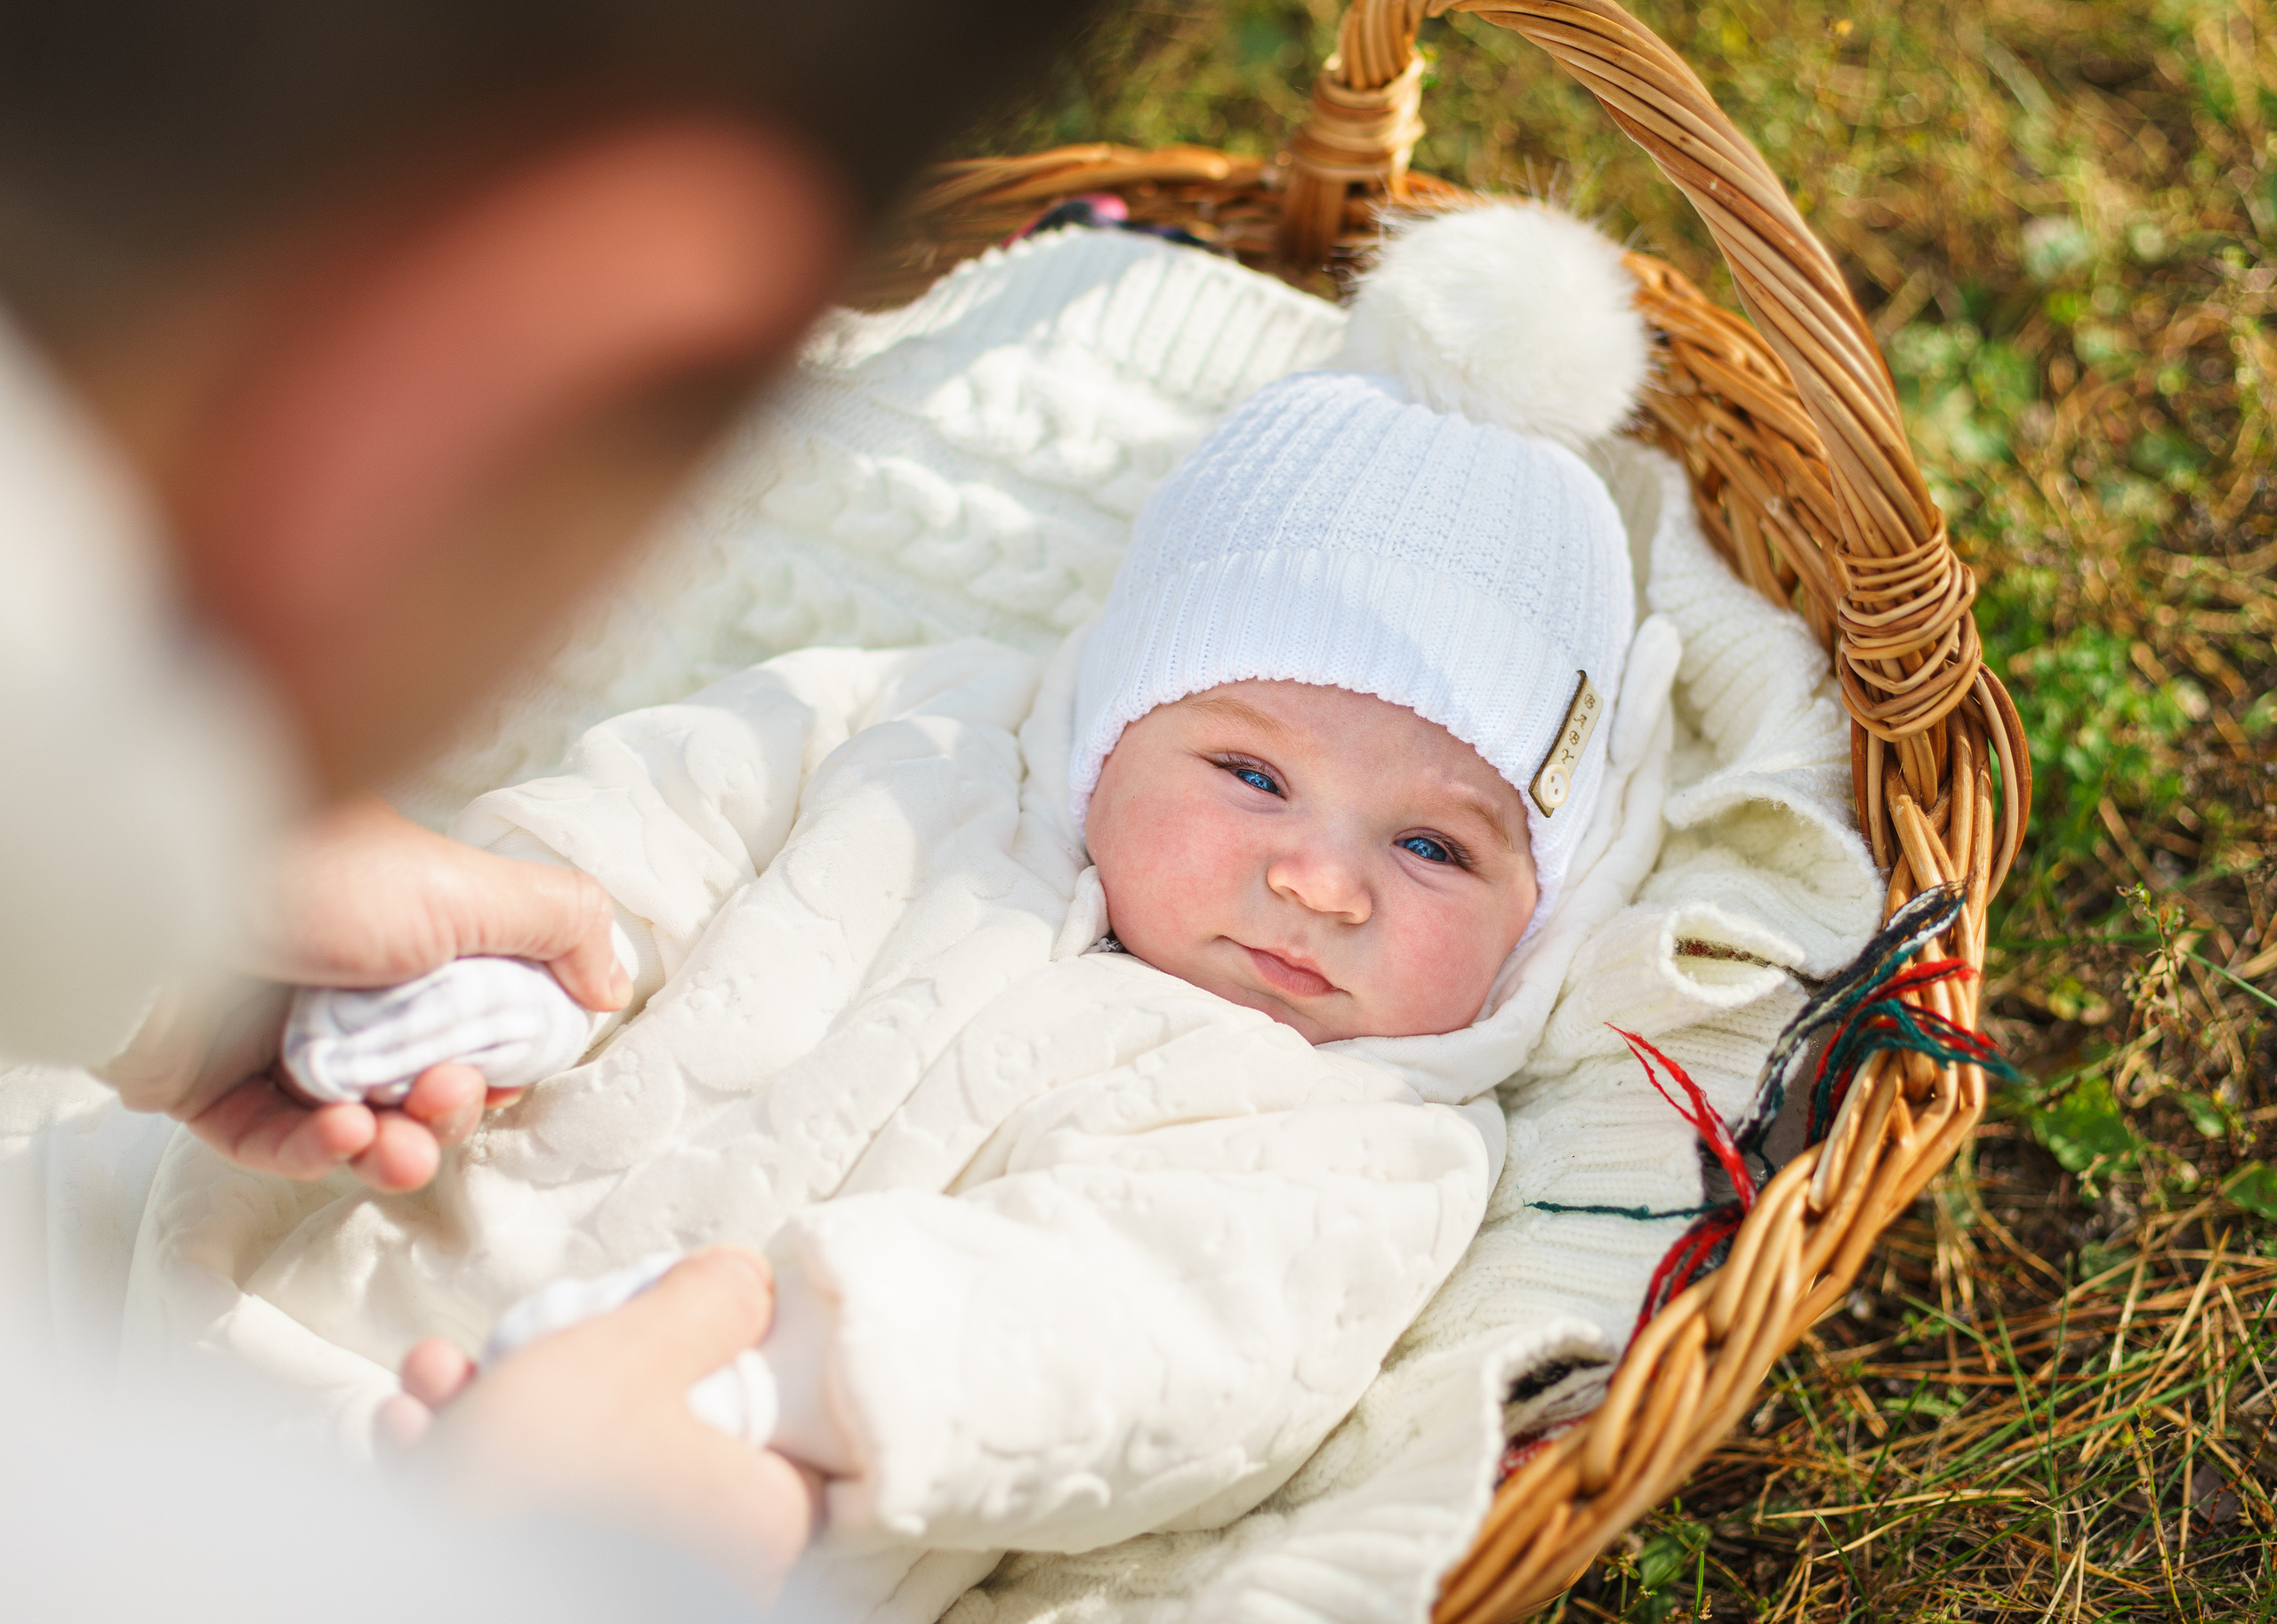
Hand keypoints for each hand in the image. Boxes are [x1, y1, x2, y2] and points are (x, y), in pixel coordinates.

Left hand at [106, 793, 628, 1191]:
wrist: (170, 882)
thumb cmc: (325, 871)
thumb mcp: (472, 886)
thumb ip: (562, 925)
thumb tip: (612, 986)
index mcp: (408, 940)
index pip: (473, 1026)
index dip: (498, 1065)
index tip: (501, 1074)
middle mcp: (344, 988)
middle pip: (418, 1084)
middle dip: (448, 1109)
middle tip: (447, 1094)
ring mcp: (273, 1039)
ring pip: (353, 1126)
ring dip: (393, 1147)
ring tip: (397, 1143)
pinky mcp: (208, 1087)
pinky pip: (272, 1143)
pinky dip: (314, 1151)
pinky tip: (339, 1136)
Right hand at [382, 1250, 818, 1602]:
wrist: (425, 1590)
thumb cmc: (545, 1493)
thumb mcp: (635, 1354)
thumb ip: (706, 1306)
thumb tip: (747, 1280)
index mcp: (758, 1517)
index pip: (778, 1419)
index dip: (723, 1356)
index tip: (668, 1322)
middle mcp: (705, 1569)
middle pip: (649, 1433)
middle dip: (564, 1366)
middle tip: (520, 1335)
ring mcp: (621, 1589)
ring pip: (566, 1474)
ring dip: (491, 1408)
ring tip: (436, 1375)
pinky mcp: (537, 1595)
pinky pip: (513, 1521)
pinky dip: (458, 1471)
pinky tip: (408, 1428)